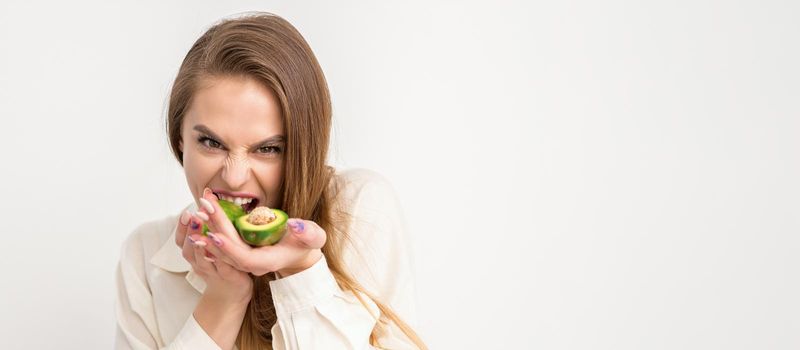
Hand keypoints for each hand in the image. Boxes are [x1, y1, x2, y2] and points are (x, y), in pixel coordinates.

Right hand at [176, 207, 252, 303]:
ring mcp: (213, 273)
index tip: (186, 212)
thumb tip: (208, 201)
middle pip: (187, 250)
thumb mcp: (212, 247)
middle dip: (189, 233)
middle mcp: (200, 264)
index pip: (181, 241)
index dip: (181, 228)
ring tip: (201, 234)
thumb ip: (209, 229)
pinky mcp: (228, 278)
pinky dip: (219, 261)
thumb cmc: (222, 266)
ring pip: (201, 261)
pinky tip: (220, 251)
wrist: (233, 293)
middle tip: (192, 217)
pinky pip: (222, 269)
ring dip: (200, 247)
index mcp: (195, 255)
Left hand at [194, 188, 325, 277]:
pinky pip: (224, 243)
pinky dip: (213, 229)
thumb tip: (295, 225)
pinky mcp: (242, 251)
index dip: (229, 249)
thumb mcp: (313, 236)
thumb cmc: (307, 243)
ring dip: (210, 229)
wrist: (300, 252)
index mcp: (269, 261)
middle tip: (203, 208)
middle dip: (215, 229)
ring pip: (223, 248)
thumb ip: (307, 233)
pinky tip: (204, 216)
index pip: (244, 259)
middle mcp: (253, 264)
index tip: (215, 235)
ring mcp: (246, 259)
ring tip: (200, 210)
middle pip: (229, 251)